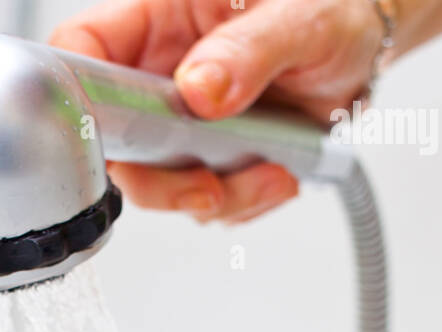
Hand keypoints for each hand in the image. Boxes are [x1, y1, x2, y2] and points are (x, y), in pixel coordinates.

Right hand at [50, 0, 385, 223]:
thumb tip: (199, 88)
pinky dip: (244, 203)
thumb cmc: (331, 8)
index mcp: (159, 19)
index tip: (115, 140)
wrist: (363, 46)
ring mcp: (180, 123)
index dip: (78, 101)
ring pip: (162, 185)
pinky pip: (207, 203)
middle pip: (116, 144)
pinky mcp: (208, 160)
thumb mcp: (302, 16)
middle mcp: (159, 74)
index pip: (84, 54)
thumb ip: (249, 49)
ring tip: (272, 171)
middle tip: (207, 187)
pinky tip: (279, 173)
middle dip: (160, 181)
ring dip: (218, 196)